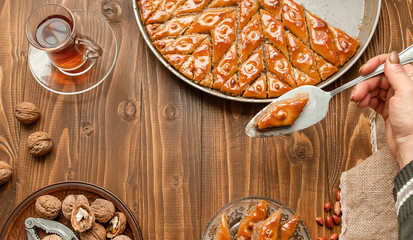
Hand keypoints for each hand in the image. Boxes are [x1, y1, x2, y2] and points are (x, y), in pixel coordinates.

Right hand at [351, 51, 412, 168]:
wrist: (410, 145)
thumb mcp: (405, 91)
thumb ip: (397, 73)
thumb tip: (391, 57)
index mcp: (410, 79)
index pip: (391, 64)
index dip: (377, 64)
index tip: (365, 70)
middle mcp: (403, 87)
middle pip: (379, 77)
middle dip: (366, 83)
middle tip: (358, 92)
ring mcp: (395, 98)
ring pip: (374, 89)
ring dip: (364, 93)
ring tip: (358, 100)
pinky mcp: (388, 109)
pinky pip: (373, 100)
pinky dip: (366, 101)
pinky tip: (362, 104)